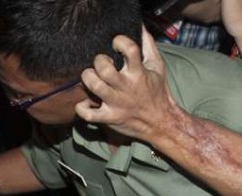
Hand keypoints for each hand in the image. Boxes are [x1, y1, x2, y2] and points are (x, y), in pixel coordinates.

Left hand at [75, 29, 181, 143]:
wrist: (160, 122)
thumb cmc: (156, 91)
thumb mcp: (157, 66)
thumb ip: (148, 46)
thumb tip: (139, 27)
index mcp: (139, 73)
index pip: (130, 50)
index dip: (120, 41)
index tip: (116, 43)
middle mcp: (126, 88)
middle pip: (105, 69)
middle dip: (98, 61)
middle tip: (101, 63)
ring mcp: (116, 104)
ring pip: (95, 87)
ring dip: (88, 78)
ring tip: (91, 77)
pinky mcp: (109, 118)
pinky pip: (88, 114)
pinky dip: (82, 108)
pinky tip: (86, 102)